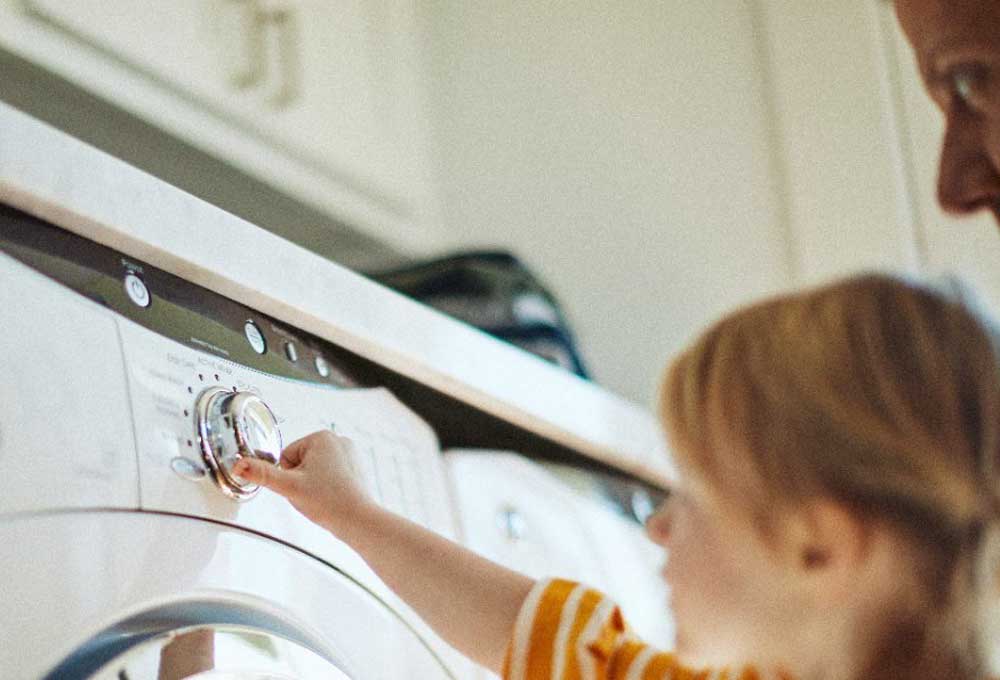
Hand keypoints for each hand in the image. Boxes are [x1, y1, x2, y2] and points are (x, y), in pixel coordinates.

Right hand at [232, 429, 372, 533]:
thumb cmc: (329, 501)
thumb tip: (240, 465)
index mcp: (322, 437)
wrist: (358, 519)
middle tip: (314, 493)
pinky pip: (329, 476)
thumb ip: (262, 474)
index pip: (287, 456)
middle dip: (301, 480)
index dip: (289, 476)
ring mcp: (349, 454)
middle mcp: (338, 440)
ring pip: (314, 470)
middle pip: (300, 462)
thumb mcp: (288, 487)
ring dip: (313, 484)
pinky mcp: (355, 467)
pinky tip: (334, 496)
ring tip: (325, 495)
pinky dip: (328, 487)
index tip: (303, 486)